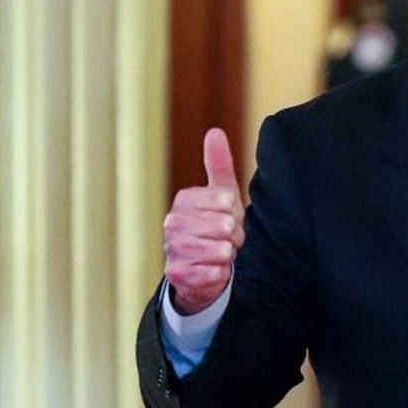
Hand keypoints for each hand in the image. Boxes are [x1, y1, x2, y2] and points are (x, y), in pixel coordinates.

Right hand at [162, 128, 245, 314]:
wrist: (205, 266)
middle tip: (230, 238)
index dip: (234, 210)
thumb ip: (219, 164)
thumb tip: (214, 132)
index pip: (223, 200)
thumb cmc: (217, 225)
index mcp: (184, 200)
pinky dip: (220, 273)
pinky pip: (212, 273)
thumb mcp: (224, 193)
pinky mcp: (176, 275)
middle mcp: (172, 223)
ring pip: (218, 250)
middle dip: (234, 235)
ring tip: (223, 252)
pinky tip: (216, 269)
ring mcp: (172, 249)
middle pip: (222, 226)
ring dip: (228, 253)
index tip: (230, 214)